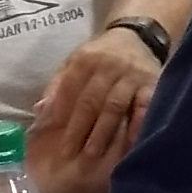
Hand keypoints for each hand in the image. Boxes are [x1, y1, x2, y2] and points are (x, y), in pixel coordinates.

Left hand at [24, 26, 158, 192]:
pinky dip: (137, 124)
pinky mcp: (151, 85)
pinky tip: (129, 142)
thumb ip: (58, 85)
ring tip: (91, 154)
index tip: (50, 136)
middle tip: (67, 154)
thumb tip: (40, 111)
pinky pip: (144, 107)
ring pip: (114, 106)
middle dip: (78, 128)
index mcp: (85, 60)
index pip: (69, 88)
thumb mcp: (75, 61)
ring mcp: (131, 76)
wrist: (138, 37)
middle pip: (90, 101)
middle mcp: (108, 67)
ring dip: (102, 131)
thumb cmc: (101, 56)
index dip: (59, 112)